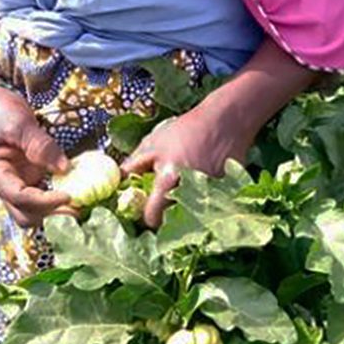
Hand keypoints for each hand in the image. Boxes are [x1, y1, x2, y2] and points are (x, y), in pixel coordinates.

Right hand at [0, 86, 74, 227]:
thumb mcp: (21, 123)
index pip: (18, 196)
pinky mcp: (21, 177)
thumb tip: (64, 168)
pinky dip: (52, 198)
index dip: (44, 201)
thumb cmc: (0, 109)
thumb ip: (41, 146)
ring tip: (77, 203)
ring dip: (52, 210)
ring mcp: (11, 181)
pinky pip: (37, 196)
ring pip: (29, 209)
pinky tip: (71, 190)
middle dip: (49, 214)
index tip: (69, 196)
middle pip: (22, 213)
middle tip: (77, 208)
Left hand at [120, 105, 251, 228]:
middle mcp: (189, 193)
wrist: (223, 122)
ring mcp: (209, 196)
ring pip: (190, 217)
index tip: (145, 210)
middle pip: (171, 221)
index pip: (152, 218)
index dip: (146, 217)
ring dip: (183, 209)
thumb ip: (133, 165)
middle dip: (165, 215)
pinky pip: (207, 208)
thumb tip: (119, 182)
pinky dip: (201, 202)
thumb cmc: (185, 131)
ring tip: (183, 190)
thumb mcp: (152, 143)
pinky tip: (199, 186)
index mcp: (168, 180)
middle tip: (163, 200)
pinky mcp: (224, 195)